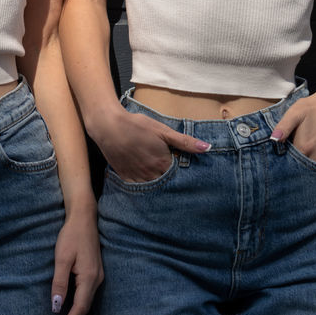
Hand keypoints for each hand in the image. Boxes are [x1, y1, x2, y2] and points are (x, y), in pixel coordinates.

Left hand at [50, 209, 101, 314]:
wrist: (84, 217)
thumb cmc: (72, 235)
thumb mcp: (62, 258)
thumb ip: (59, 283)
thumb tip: (57, 306)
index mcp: (89, 277)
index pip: (81, 307)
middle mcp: (97, 279)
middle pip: (86, 305)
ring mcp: (98, 275)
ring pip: (88, 299)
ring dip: (78, 310)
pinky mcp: (96, 271)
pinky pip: (89, 292)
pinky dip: (81, 301)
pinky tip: (73, 304)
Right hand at [92, 107, 209, 182]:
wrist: (108, 126)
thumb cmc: (137, 125)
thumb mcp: (162, 130)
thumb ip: (184, 141)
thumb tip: (207, 148)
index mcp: (163, 163)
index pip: (179, 176)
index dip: (184, 174)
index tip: (187, 173)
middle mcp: (151, 174)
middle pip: (167, 184)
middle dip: (172, 183)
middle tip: (177, 181)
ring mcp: (137, 177)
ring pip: (153, 189)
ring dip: (159, 186)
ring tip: (162, 182)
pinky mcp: (125, 177)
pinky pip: (138, 189)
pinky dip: (144, 188)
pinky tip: (147, 182)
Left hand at [270, 87, 315, 163]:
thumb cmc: (313, 108)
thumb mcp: (294, 113)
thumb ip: (283, 127)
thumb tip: (273, 139)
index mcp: (304, 147)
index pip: (287, 162)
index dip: (281, 158)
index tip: (280, 151)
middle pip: (299, 167)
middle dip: (292, 163)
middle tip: (289, 151)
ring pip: (309, 169)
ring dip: (302, 164)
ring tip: (299, 151)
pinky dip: (312, 163)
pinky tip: (308, 153)